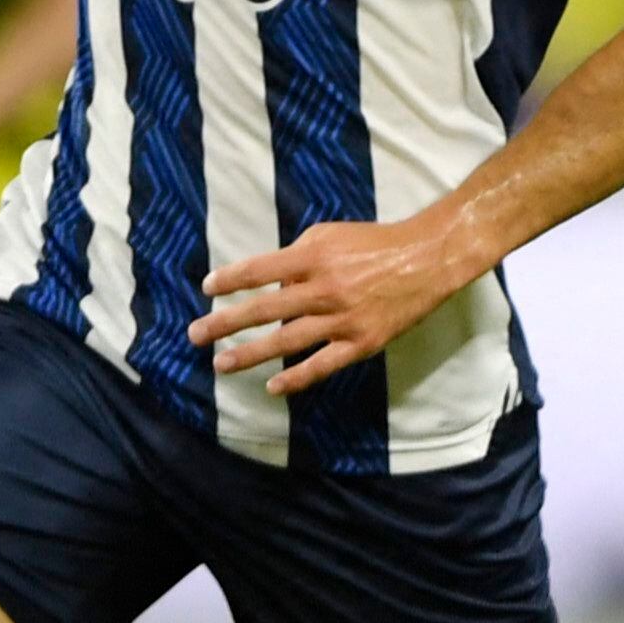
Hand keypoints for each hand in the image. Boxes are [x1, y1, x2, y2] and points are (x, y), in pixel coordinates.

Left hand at [189, 217, 475, 395]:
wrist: (428, 259)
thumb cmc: (375, 243)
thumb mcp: (330, 235)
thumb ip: (296, 257)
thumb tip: (270, 286)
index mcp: (314, 258)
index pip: (259, 271)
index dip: (230, 280)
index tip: (207, 288)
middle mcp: (324, 289)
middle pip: (264, 310)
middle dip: (225, 323)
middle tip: (195, 335)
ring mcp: (343, 319)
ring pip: (286, 341)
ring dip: (250, 354)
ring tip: (221, 363)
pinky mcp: (362, 342)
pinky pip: (323, 364)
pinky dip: (297, 377)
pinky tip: (274, 386)